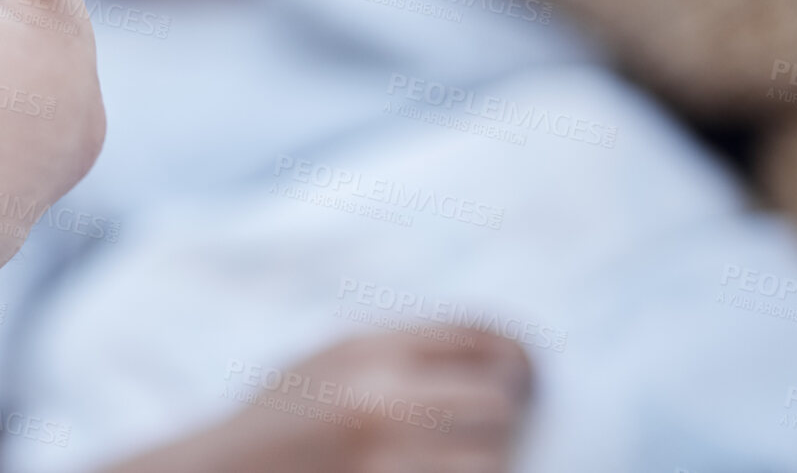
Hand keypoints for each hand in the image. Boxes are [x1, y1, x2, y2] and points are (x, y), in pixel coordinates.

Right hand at [110, 329, 530, 472]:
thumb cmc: (273, 431)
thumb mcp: (320, 367)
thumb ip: (389, 355)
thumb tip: (489, 354)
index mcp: (361, 351)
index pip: (476, 336)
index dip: (513, 354)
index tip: (524, 372)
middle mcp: (376, 401)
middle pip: (496, 399)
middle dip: (504, 414)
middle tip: (501, 424)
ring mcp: (383, 460)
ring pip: (493, 459)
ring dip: (490, 462)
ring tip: (469, 457)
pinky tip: (447, 468)